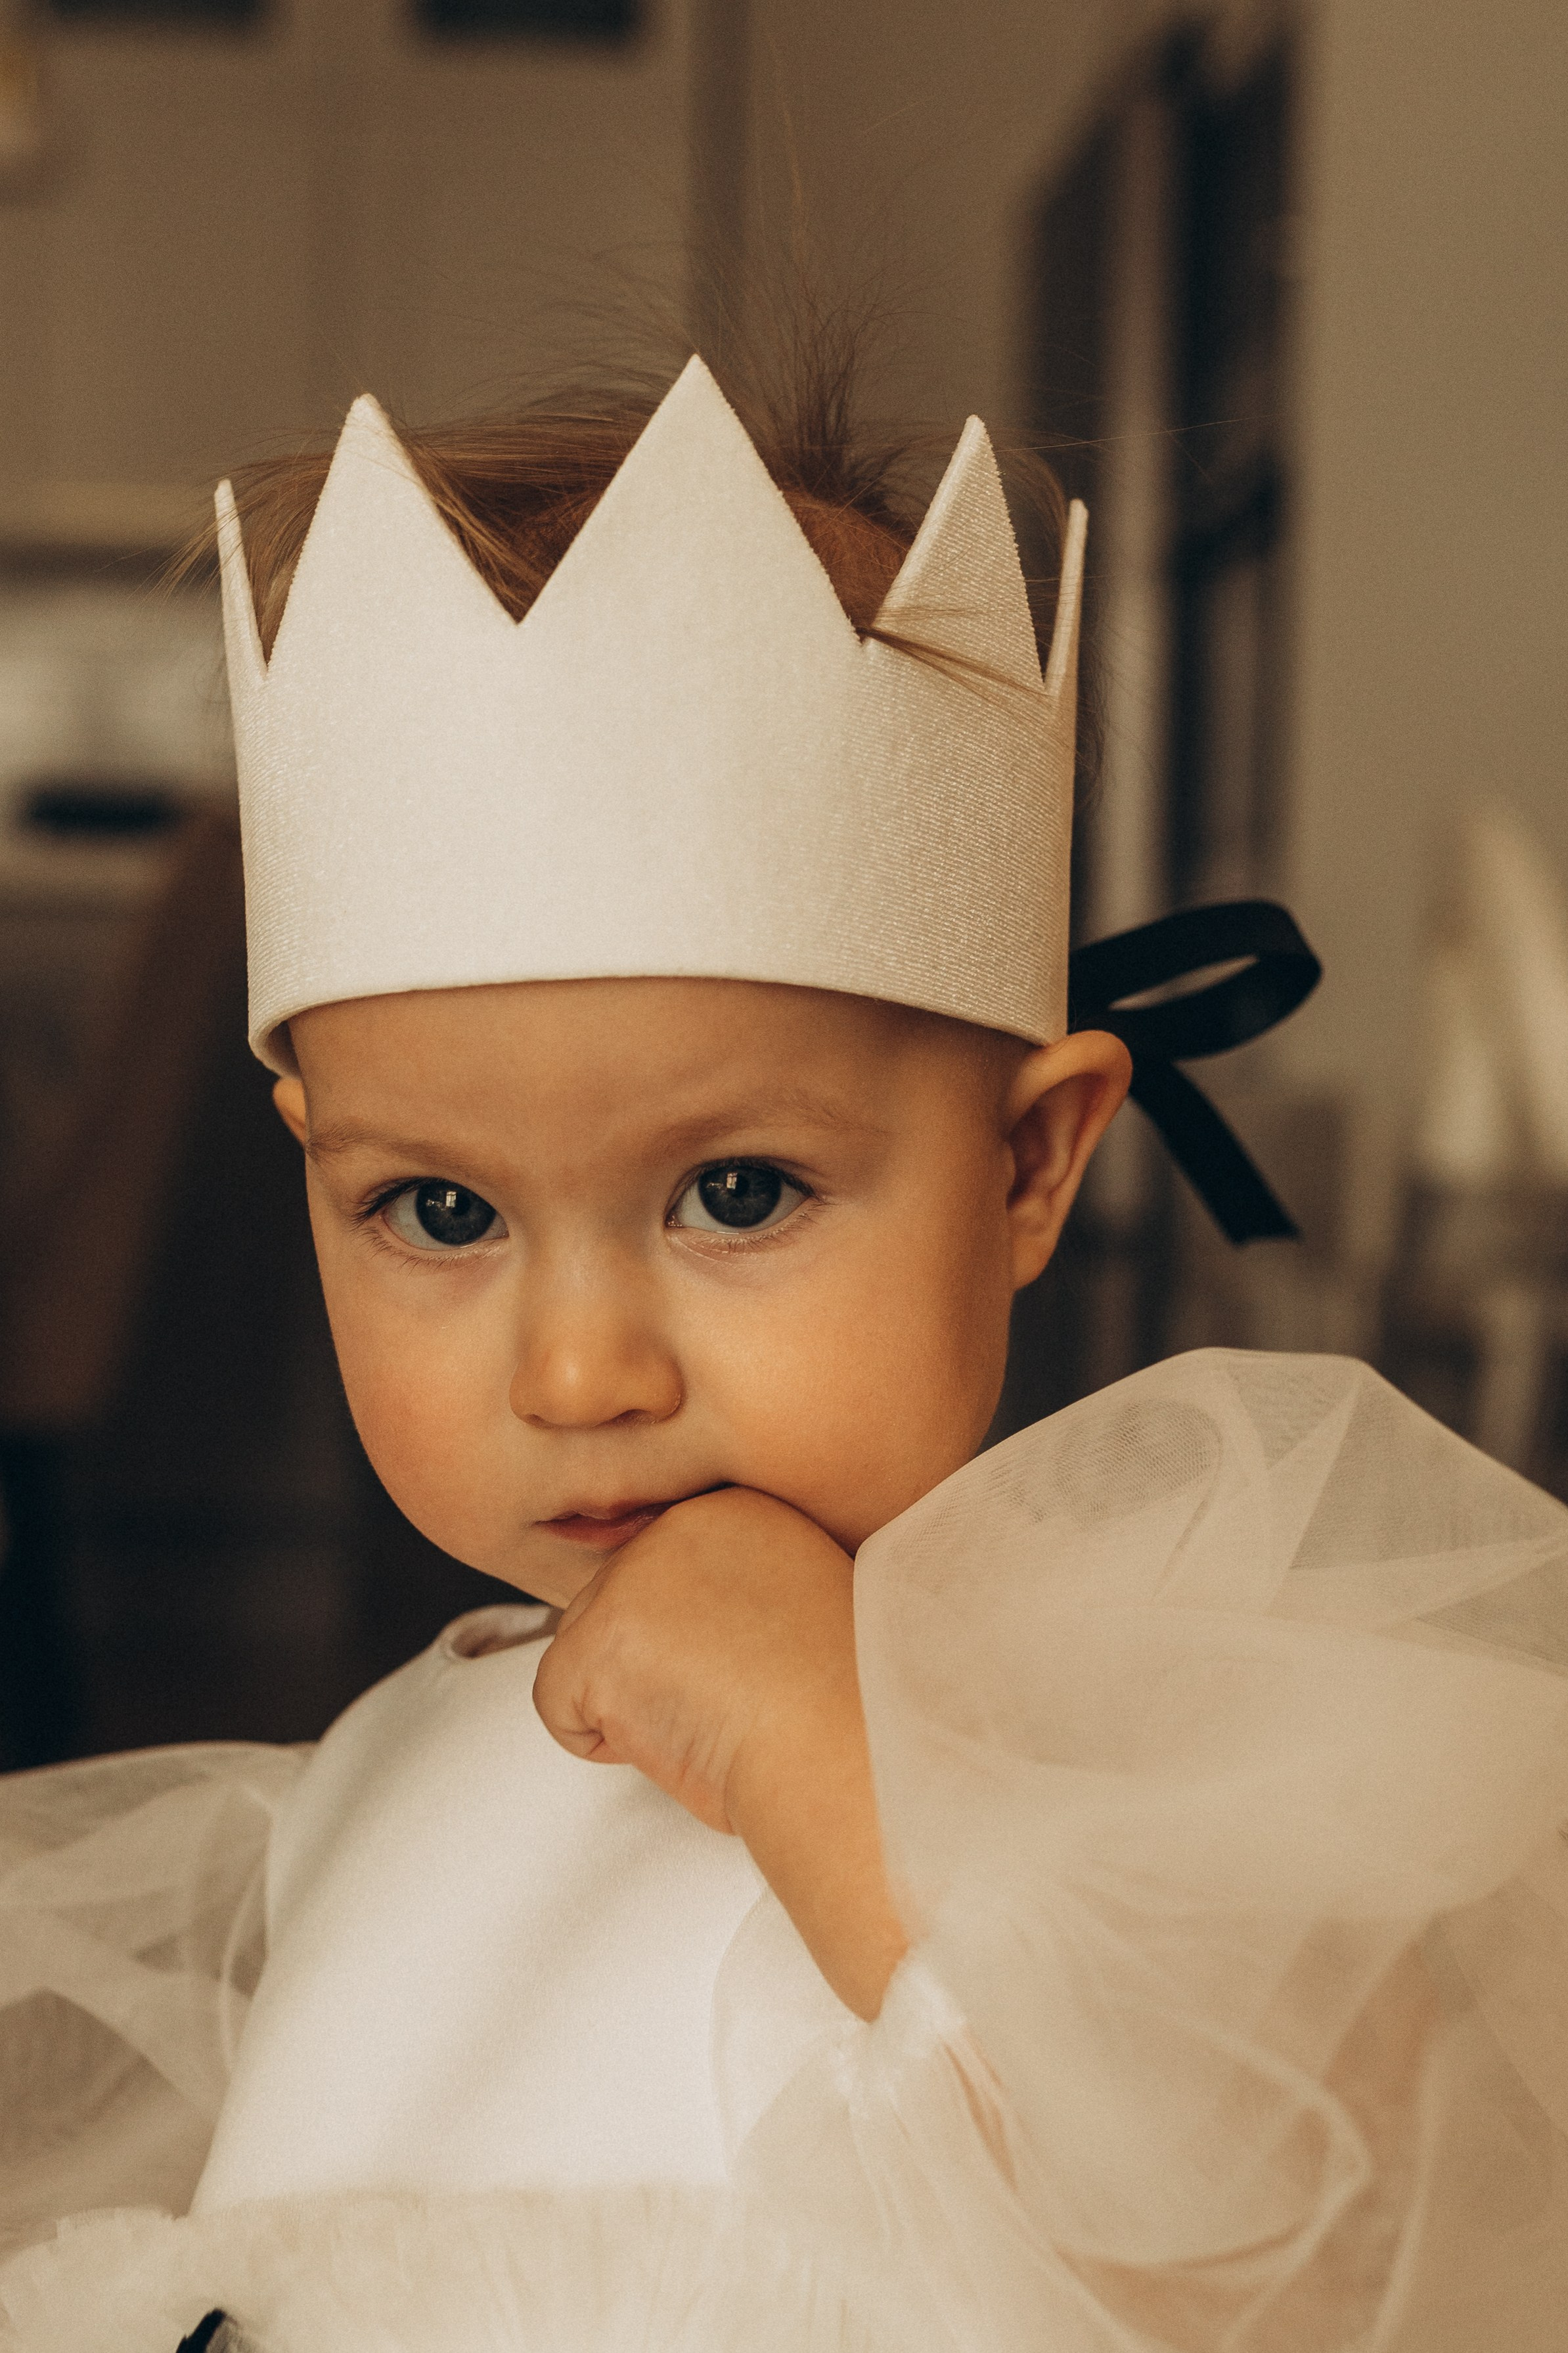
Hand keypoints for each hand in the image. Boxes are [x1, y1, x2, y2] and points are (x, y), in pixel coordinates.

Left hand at [532, 1487, 907, 2017]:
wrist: (851, 1748)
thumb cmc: (846, 1708)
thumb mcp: (800, 1613)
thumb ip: (738, 1593)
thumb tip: (686, 1633)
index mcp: (737, 1509)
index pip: (664, 1582)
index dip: (698, 1648)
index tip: (756, 1674)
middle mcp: (677, 1523)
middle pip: (617, 1611)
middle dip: (656, 1672)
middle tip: (733, 1703)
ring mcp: (629, 1577)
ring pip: (585, 1655)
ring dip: (635, 1705)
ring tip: (713, 1717)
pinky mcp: (595, 1639)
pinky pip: (558, 1707)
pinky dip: (603, 1743)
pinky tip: (679, 1738)